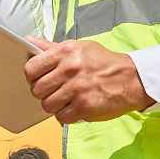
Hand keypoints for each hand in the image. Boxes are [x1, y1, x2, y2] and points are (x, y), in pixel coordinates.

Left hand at [24, 37, 155, 123]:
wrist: (131, 79)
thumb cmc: (103, 62)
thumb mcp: (78, 47)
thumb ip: (51, 47)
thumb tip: (28, 41)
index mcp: (65, 52)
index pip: (31, 68)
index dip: (33, 77)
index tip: (40, 80)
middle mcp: (69, 69)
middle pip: (37, 90)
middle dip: (44, 93)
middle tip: (56, 91)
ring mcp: (77, 89)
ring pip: (47, 105)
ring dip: (55, 106)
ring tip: (67, 100)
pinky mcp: (85, 106)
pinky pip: (61, 117)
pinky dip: (66, 115)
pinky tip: (76, 107)